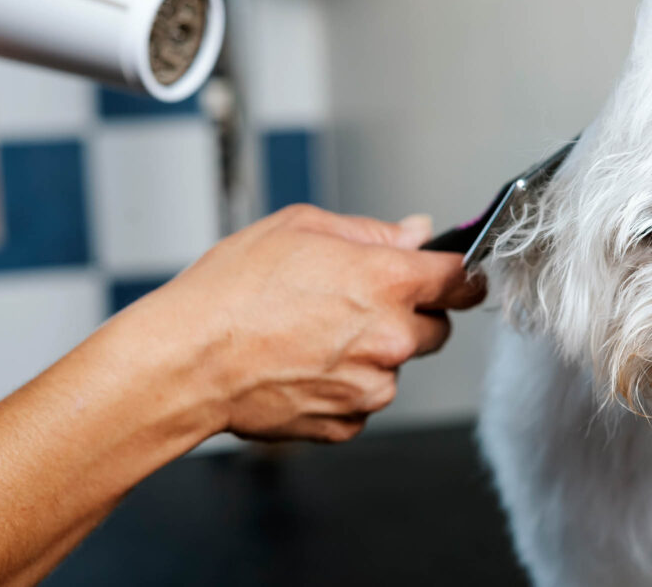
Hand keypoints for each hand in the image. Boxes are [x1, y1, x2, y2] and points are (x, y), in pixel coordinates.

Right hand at [126, 204, 485, 442]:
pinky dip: (344, 387)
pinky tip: (303, 366)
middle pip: (435, 328)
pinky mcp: (347, 423)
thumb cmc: (233, 291)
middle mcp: (390, 339)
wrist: (187, 360)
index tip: (462, 279)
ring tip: (313, 336)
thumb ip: (372, 231)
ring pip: (395, 368)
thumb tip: (415, 231)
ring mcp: (371, 387)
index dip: (463, 276)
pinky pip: (363, 402)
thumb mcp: (302, 228)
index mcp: (388, 282)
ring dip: (372, 355)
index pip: (461, 280)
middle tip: (358, 304)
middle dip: (410, 316)